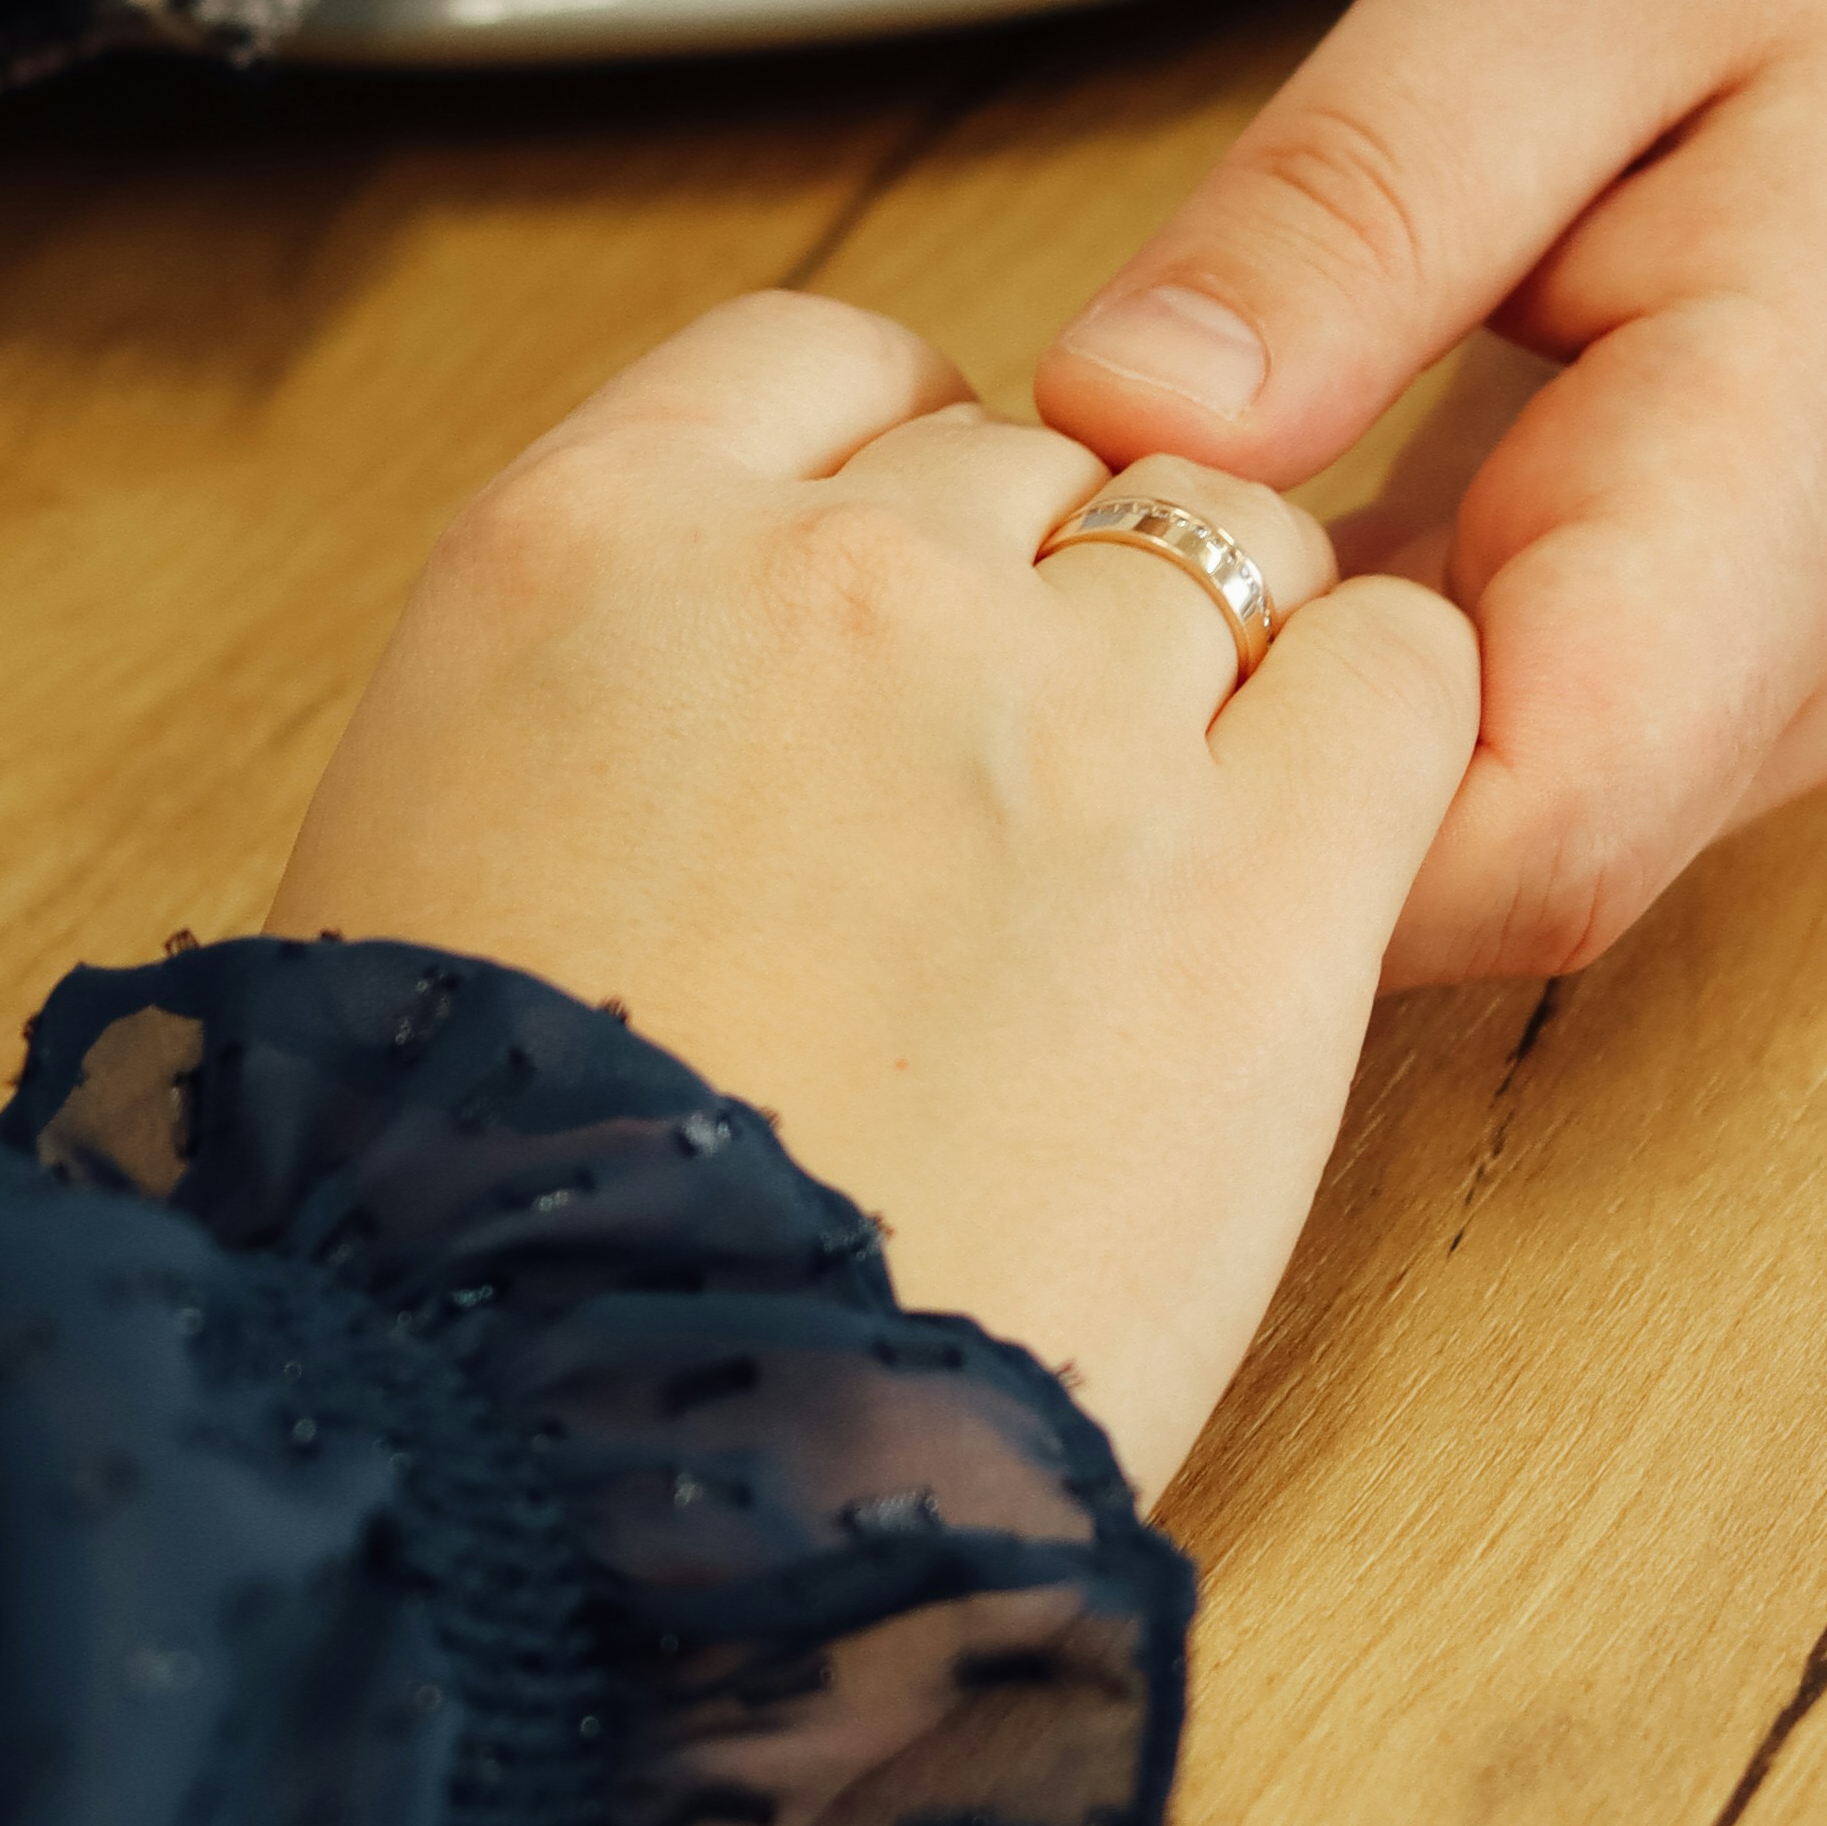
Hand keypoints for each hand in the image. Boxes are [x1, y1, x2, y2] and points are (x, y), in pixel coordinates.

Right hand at [266, 296, 1478, 1488]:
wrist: (598, 1464)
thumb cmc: (467, 1248)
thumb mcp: (423, 877)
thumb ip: (587, 715)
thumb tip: (698, 720)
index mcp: (580, 553)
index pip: (817, 361)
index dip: (894, 471)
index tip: (912, 603)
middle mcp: (832, 574)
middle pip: (1026, 456)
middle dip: (1048, 592)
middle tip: (1031, 798)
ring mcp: (1062, 708)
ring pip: (1229, 537)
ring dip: (1223, 659)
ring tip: (1176, 852)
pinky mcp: (1262, 875)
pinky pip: (1403, 674)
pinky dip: (1385, 733)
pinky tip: (1326, 854)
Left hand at [1031, 0, 1826, 987]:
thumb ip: (1355, 196)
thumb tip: (1118, 410)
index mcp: (1769, 518)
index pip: (1513, 839)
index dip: (1255, 793)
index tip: (1094, 600)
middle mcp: (1763, 695)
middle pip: (1430, 894)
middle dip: (1186, 782)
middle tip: (1011, 560)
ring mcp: (1719, 721)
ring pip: (1422, 854)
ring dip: (1223, 735)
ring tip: (1070, 530)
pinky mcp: (1659, 690)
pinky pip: (1446, 768)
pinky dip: (1284, 678)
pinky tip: (1163, 525)